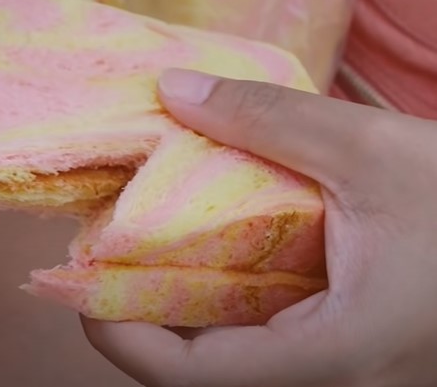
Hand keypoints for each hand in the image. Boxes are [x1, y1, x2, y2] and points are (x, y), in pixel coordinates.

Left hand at [83, 68, 436, 386]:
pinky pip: (263, 334)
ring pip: (229, 353)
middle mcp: (327, 378)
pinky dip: (220, 293)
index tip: (74, 280)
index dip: (116, 334)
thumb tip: (171, 89)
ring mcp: (337, 366)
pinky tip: (206, 241)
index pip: (188, 375)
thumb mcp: (371, 150)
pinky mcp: (344, 342)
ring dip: (175, 301)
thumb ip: (266, 118)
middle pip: (198, 367)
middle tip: (101, 245)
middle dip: (137, 311)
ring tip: (139, 237)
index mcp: (328, 355)